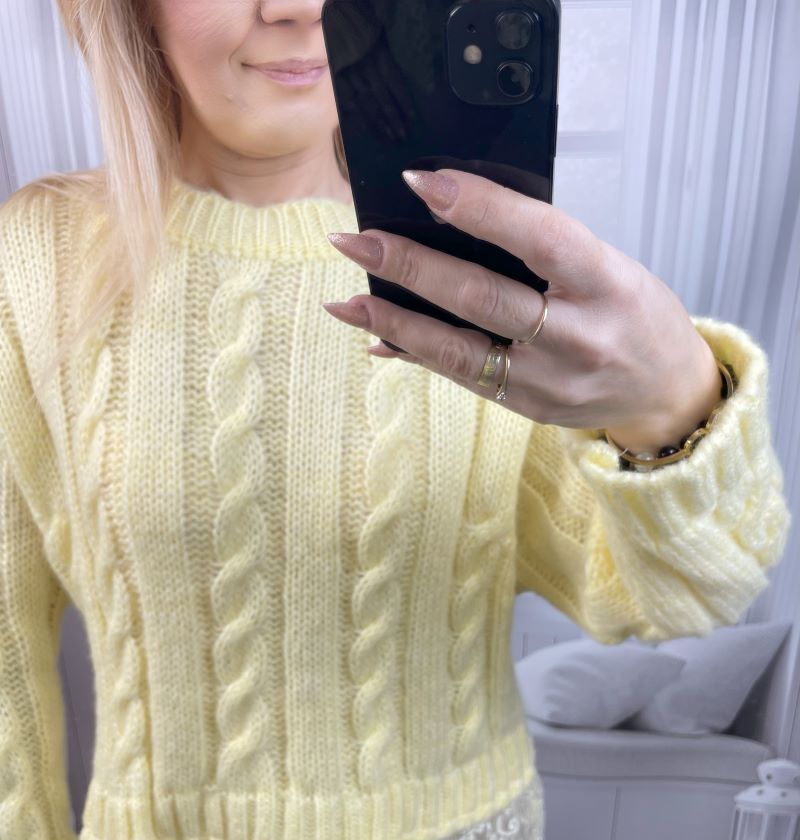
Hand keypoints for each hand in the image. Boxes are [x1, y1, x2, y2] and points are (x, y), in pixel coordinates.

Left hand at [323, 168, 722, 455]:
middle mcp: (578, 336)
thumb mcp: (611, 267)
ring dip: (395, 320)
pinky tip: (378, 336)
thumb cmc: (636, 316)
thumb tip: (456, 219)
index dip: (478, 207)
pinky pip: (461, 378)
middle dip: (411, 266)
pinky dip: (416, 353)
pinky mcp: (527, 407)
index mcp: (607, 283)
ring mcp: (550, 381)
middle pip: (482, 297)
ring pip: (459, 349)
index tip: (420, 182)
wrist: (667, 392)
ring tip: (346, 299)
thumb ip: (545, 249)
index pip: (538, 236)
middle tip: (355, 239)